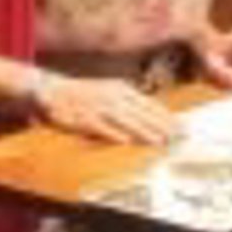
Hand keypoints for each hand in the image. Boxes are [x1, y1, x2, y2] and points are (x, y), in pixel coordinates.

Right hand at [34, 74, 180, 144]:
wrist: (50, 89)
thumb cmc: (84, 94)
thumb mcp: (110, 92)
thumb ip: (129, 103)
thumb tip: (152, 117)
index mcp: (121, 89)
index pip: (149, 104)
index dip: (166, 116)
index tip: (181, 127)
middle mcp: (112, 96)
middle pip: (141, 113)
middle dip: (160, 126)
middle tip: (177, 138)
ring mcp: (97, 107)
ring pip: (125, 121)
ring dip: (143, 132)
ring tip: (158, 142)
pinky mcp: (82, 118)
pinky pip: (100, 127)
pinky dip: (113, 134)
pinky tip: (126, 142)